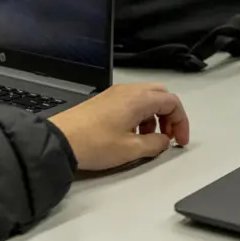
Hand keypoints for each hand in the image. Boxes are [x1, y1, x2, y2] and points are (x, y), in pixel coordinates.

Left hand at [49, 83, 189, 170]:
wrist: (58, 141)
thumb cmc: (94, 144)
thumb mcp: (131, 150)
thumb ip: (155, 145)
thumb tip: (164, 142)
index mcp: (139, 99)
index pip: (173, 102)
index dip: (181, 122)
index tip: (179, 141)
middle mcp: (128, 91)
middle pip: (161, 95)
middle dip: (169, 115)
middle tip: (168, 136)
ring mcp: (114, 94)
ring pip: (146, 98)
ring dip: (154, 116)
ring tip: (148, 138)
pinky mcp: (103, 101)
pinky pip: (130, 102)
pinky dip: (139, 115)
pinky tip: (130, 134)